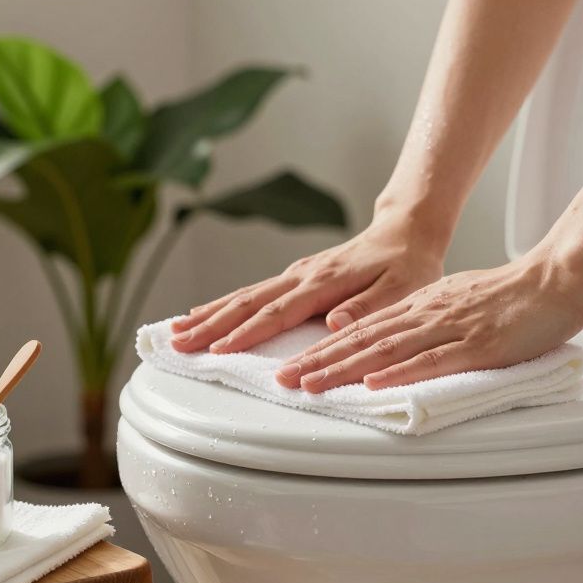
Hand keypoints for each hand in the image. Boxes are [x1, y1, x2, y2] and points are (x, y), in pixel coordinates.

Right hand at [170, 217, 444, 354]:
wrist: (405, 232)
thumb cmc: (407, 265)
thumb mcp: (402, 289)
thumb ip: (367, 307)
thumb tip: (334, 324)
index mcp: (324, 281)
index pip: (278, 312)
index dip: (247, 333)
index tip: (219, 350)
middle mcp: (302, 275)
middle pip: (247, 302)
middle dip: (210, 325)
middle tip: (176, 344)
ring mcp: (294, 275)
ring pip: (243, 296)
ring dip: (208, 315)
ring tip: (175, 331)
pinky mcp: (293, 278)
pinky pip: (250, 294)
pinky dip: (222, 306)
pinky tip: (202, 315)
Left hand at [275, 251, 582, 391]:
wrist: (556, 278)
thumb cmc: (510, 295)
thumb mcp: (453, 303)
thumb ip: (421, 322)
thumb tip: (391, 343)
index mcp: (419, 306)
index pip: (360, 330)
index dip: (322, 348)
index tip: (291, 364)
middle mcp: (425, 315)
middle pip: (361, 339)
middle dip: (318, 360)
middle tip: (283, 378)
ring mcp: (450, 329)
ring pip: (387, 350)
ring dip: (345, 369)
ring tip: (311, 383)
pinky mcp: (477, 346)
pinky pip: (433, 360)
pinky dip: (400, 373)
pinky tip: (374, 383)